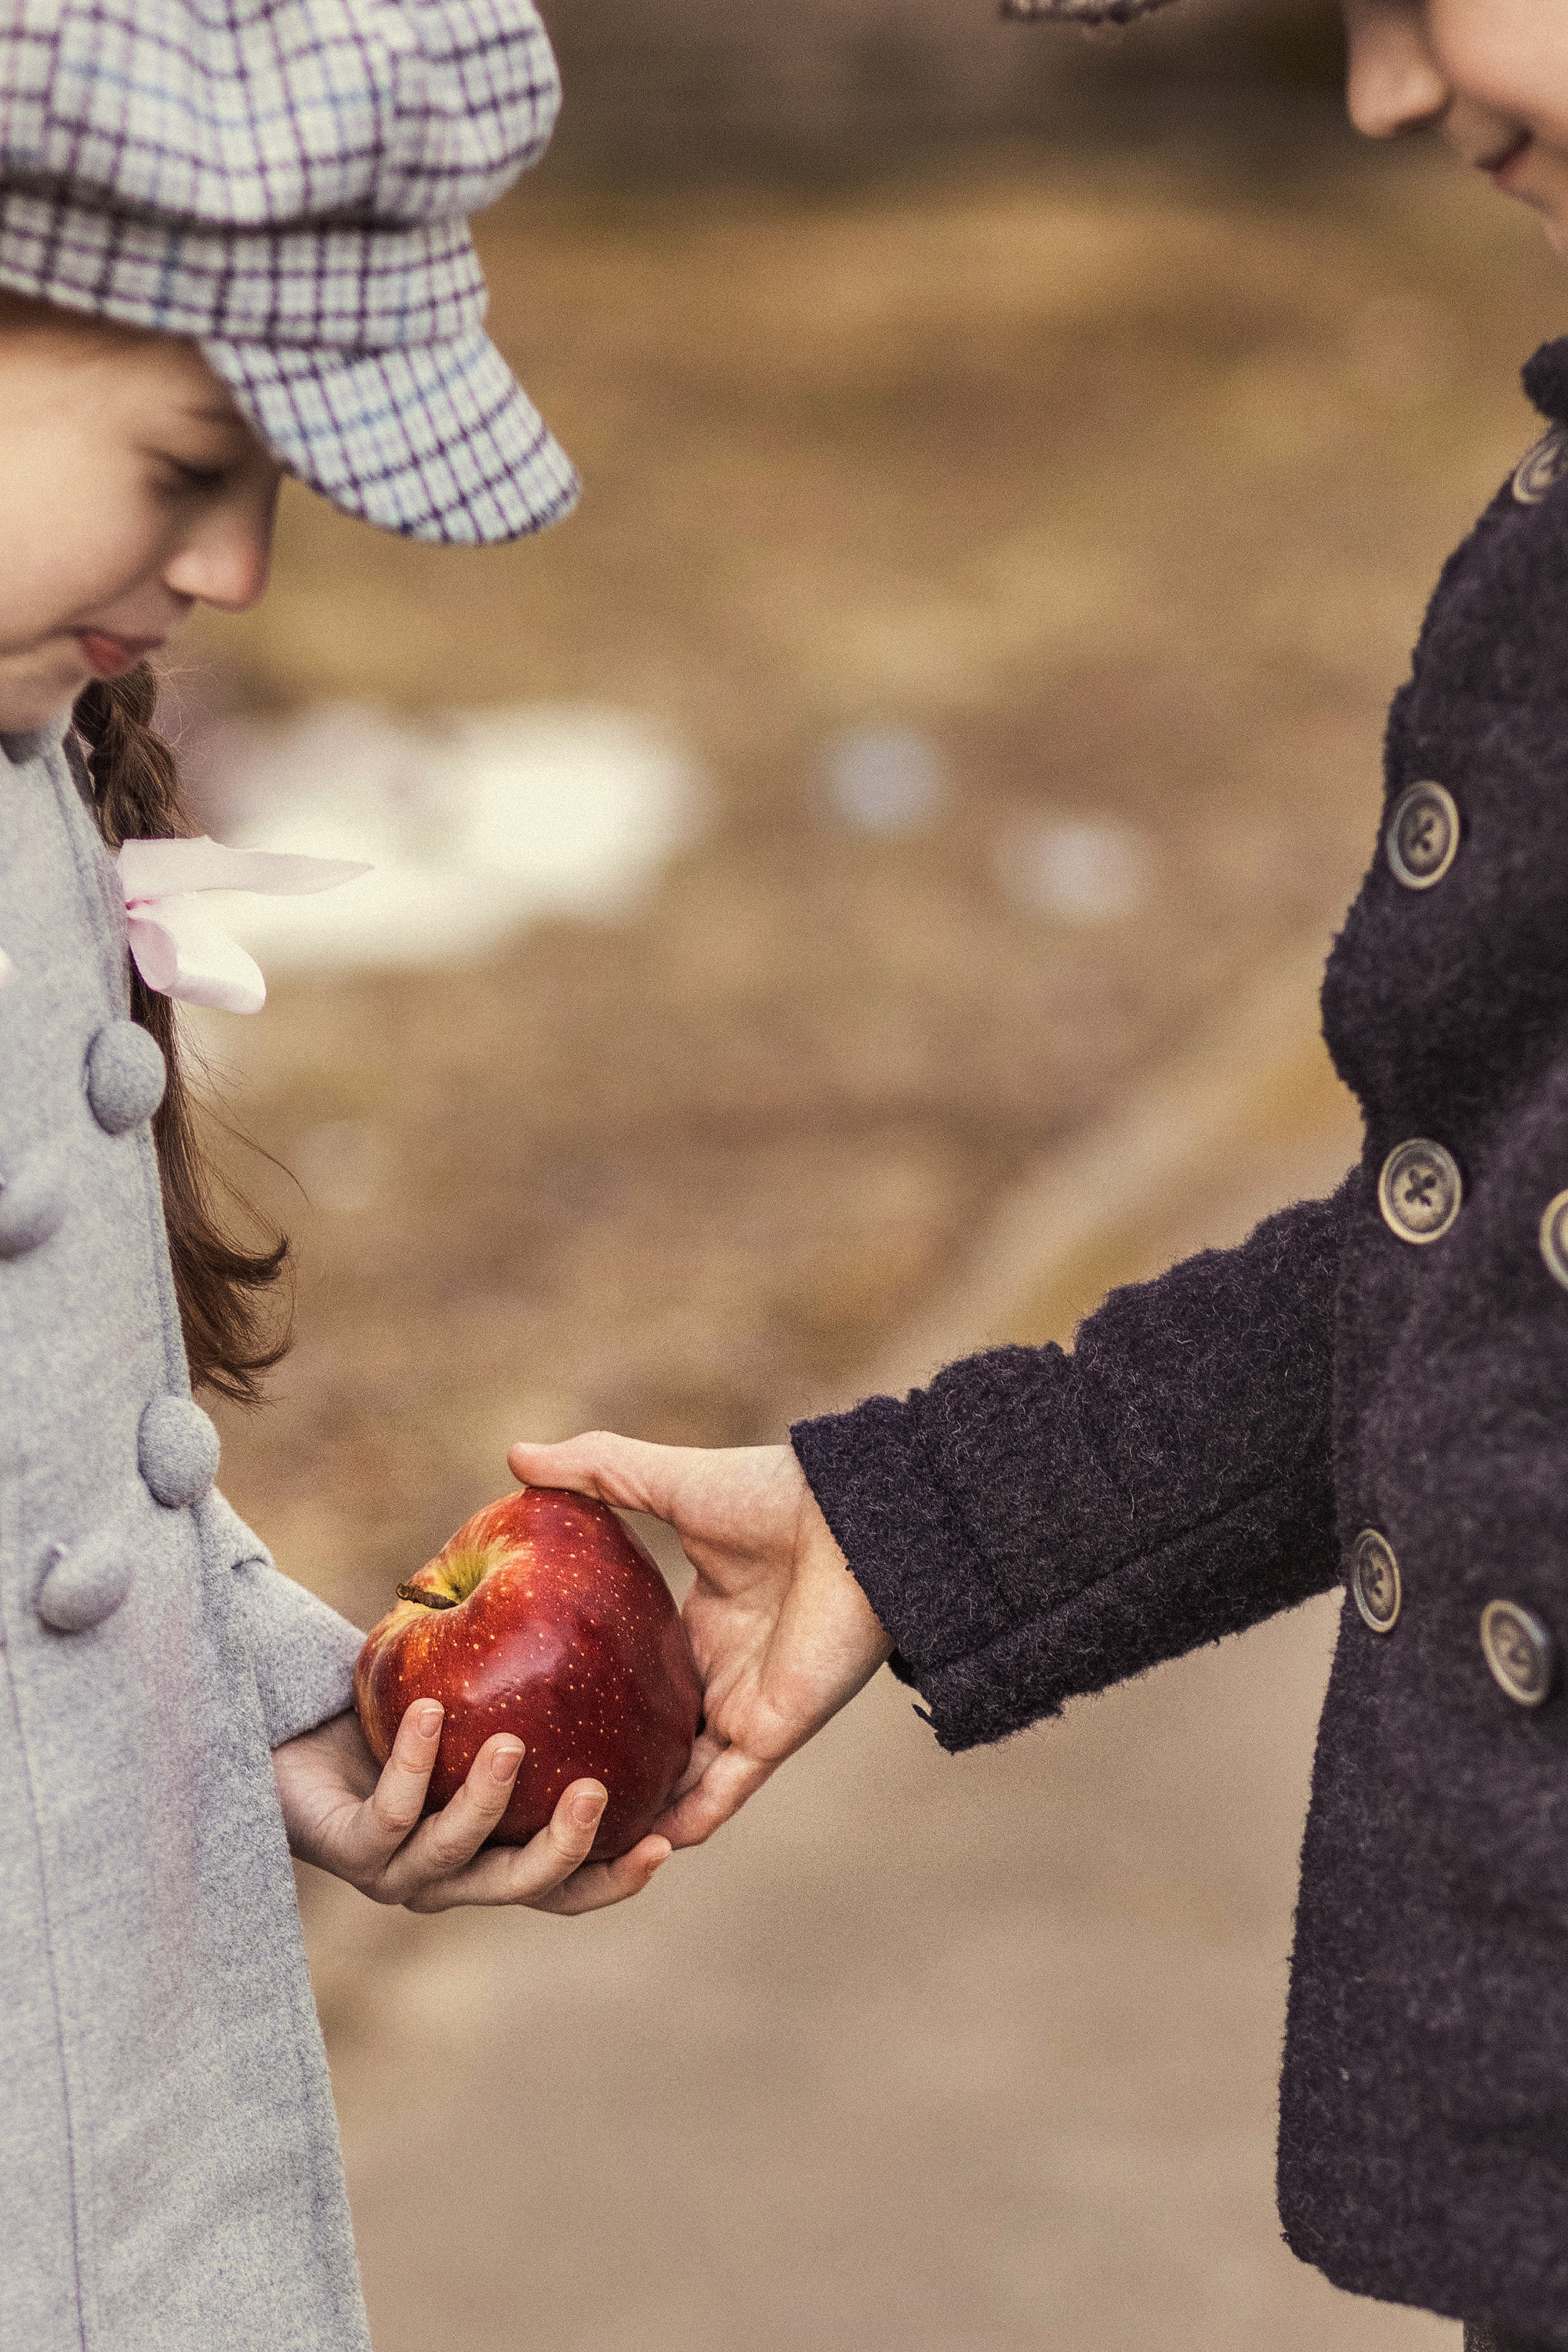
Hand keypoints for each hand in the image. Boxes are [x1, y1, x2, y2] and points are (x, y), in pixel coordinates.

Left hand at [271, 1704, 670, 1915]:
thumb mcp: (482, 1711)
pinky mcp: (343, 1847)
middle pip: (519, 1886)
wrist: (291, 1733)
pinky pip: (387, 1811)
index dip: (616, 1876)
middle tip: (596, 1793)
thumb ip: (544, 1704)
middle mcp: (449, 1878)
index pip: (566, 1887)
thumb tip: (631, 1641)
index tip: (666, 1840)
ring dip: (485, 1799)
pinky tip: (429, 1711)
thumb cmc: (397, 1718)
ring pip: (453, 1851)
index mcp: (490, 1859)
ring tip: (509, 1742)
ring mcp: (394, 1871)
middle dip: (563, 1846)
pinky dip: (413, 1760)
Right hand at [505, 1435, 893, 1849]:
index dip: (584, 1698)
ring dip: (630, 1812)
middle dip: (602, 1769)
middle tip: (528, 1794)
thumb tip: (515, 1454)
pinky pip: (716, 1798)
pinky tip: (629, 1845)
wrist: (849, 1521)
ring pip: (676, 1784)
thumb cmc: (769, 1494)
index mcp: (692, 1626)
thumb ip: (596, 1470)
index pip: (629, 1679)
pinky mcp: (769, 1735)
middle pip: (649, 1740)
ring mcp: (741, 1710)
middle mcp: (715, 1676)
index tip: (523, 1713)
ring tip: (563, 1840)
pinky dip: (678, 1825)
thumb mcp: (668, 1479)